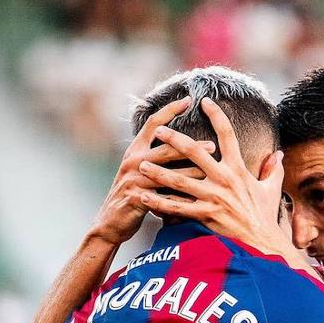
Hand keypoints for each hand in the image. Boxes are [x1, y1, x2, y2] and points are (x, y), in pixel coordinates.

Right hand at [91, 96, 213, 244]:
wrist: (110, 222)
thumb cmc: (134, 196)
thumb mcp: (142, 173)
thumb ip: (159, 160)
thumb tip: (185, 146)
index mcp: (135, 150)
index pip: (153, 123)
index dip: (170, 110)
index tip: (188, 99)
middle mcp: (133, 161)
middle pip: (165, 148)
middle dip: (190, 145)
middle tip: (213, 144)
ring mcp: (133, 179)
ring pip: (167, 173)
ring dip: (191, 171)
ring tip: (211, 171)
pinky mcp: (136, 198)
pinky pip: (164, 198)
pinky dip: (182, 199)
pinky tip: (200, 200)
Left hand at [136, 97, 291, 258]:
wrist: (262, 241)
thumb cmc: (266, 215)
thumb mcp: (272, 189)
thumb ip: (274, 170)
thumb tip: (279, 154)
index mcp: (239, 169)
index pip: (227, 135)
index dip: (216, 116)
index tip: (205, 102)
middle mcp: (224, 179)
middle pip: (194, 152)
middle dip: (174, 139)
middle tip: (158, 130)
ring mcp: (213, 197)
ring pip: (180, 180)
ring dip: (158, 171)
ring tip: (142, 164)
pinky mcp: (205, 214)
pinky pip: (177, 208)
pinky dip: (159, 203)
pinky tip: (144, 198)